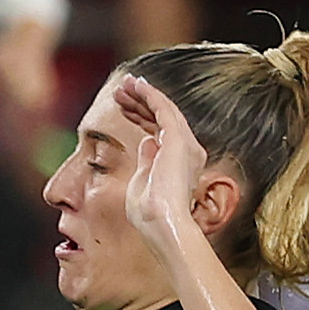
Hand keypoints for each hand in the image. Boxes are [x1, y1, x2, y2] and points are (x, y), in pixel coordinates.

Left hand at [107, 71, 219, 254]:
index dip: (142, 117)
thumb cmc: (149, 214)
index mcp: (179, 163)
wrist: (161, 224)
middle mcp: (188, 151)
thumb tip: (146, 141)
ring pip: (163, 109)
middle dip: (140, 103)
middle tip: (120, 92)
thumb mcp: (143, 182)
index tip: (124, 108)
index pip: (160, 132)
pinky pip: (163, 108)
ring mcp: (186, 144)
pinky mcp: (178, 139)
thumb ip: (147, 161)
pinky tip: (136, 85)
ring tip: (123, 86)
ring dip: (142, 95)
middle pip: (162, 118)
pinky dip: (149, 94)